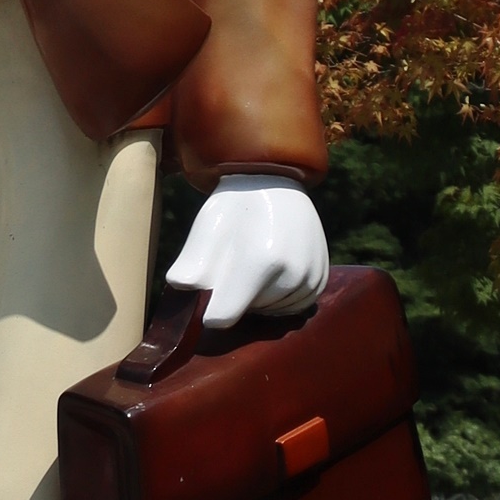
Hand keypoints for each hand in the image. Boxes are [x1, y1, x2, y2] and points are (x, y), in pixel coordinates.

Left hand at [165, 179, 329, 328]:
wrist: (274, 183)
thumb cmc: (233, 208)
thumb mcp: (206, 229)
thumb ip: (189, 266)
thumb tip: (180, 290)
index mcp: (258, 262)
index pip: (223, 317)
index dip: (209, 309)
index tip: (208, 292)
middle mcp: (290, 275)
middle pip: (247, 314)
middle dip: (234, 298)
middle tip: (235, 262)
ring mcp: (309, 278)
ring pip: (270, 314)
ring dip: (257, 299)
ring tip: (254, 261)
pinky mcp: (320, 280)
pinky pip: (293, 308)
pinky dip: (278, 296)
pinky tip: (271, 269)